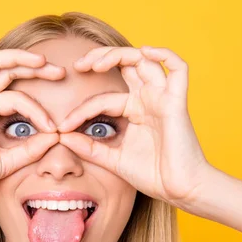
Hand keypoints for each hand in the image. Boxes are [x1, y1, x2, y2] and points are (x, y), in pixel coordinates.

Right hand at [0, 36, 64, 208]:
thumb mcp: (10, 160)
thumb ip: (31, 148)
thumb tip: (57, 136)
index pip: (19, 97)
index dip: (39, 110)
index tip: (55, 129)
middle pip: (8, 71)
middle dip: (35, 69)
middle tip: (60, 73)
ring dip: (16, 58)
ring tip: (41, 61)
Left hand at [57, 45, 213, 207]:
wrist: (180, 190)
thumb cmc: (153, 175)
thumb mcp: (112, 159)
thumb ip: (88, 148)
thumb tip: (61, 136)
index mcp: (134, 111)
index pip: (103, 99)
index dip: (81, 110)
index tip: (62, 127)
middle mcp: (148, 99)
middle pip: (125, 65)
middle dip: (100, 58)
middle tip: (78, 65)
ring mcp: (163, 98)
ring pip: (144, 60)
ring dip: (119, 54)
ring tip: (96, 62)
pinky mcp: (177, 102)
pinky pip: (179, 68)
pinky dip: (165, 54)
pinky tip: (146, 51)